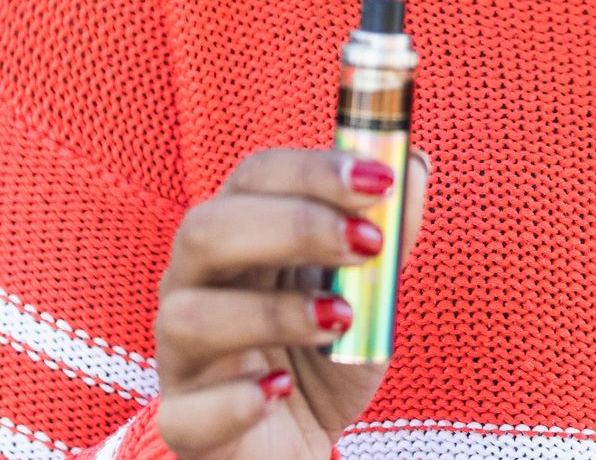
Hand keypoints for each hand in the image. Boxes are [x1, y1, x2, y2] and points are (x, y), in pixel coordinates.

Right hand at [155, 148, 430, 458]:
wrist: (301, 442)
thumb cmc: (324, 358)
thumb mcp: (367, 295)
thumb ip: (387, 234)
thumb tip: (412, 164)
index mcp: (238, 238)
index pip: (255, 179)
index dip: (313, 171)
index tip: (379, 181)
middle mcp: (196, 285)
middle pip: (207, 230)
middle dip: (292, 226)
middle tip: (367, 243)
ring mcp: (183, 354)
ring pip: (188, 316)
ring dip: (273, 312)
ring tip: (341, 321)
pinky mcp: (186, 420)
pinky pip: (187, 410)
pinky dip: (235, 399)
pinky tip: (281, 390)